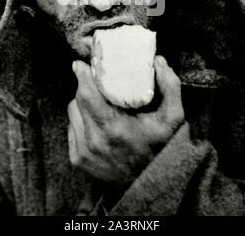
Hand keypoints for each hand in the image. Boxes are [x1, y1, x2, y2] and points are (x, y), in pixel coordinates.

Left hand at [67, 56, 184, 184]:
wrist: (150, 185)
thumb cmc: (160, 147)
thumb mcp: (173, 118)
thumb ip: (170, 87)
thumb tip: (158, 60)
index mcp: (114, 128)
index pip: (87, 95)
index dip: (82, 76)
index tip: (80, 63)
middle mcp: (94, 141)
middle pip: (77, 100)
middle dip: (84, 85)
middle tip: (94, 78)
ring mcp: (84, 152)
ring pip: (72, 113)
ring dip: (81, 103)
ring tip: (97, 100)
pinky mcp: (78, 159)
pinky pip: (72, 128)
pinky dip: (80, 119)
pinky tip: (95, 120)